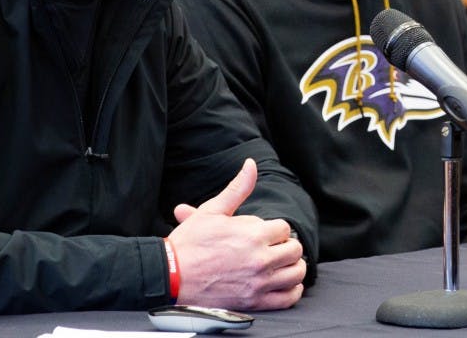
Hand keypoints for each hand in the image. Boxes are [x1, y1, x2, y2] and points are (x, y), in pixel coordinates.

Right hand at [169, 158, 305, 309]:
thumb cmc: (190, 243)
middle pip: (295, 250)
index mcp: (252, 235)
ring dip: (292, 265)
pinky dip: (292, 289)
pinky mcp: (255, 302)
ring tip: (281, 262)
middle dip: (287, 245)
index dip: (276, 229)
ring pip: (296, 273)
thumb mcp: (213, 210)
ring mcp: (259, 283)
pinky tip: (284, 282)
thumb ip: (238, 188)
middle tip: (275, 246)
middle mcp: (260, 259)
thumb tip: (251, 165)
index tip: (266, 233)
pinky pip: (288, 298)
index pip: (284, 228)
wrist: (171, 275)